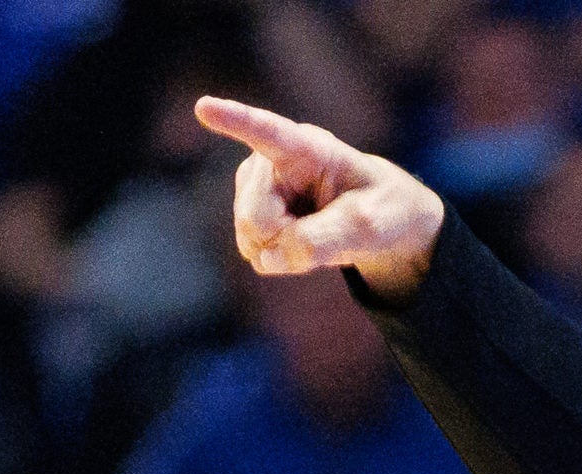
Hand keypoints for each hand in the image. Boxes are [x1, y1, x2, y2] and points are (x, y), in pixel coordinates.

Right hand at [193, 95, 444, 299]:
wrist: (375, 218)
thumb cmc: (377, 209)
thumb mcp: (369, 226)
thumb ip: (323, 241)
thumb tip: (266, 259)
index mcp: (306, 147)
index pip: (266, 132)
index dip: (234, 120)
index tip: (204, 107)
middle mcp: (269, 160)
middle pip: (256, 216)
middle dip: (287, 237)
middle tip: (325, 227)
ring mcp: (253, 187)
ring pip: (252, 236)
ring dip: (286, 248)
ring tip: (315, 228)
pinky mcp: (248, 213)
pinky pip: (255, 251)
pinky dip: (280, 256)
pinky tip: (298, 237)